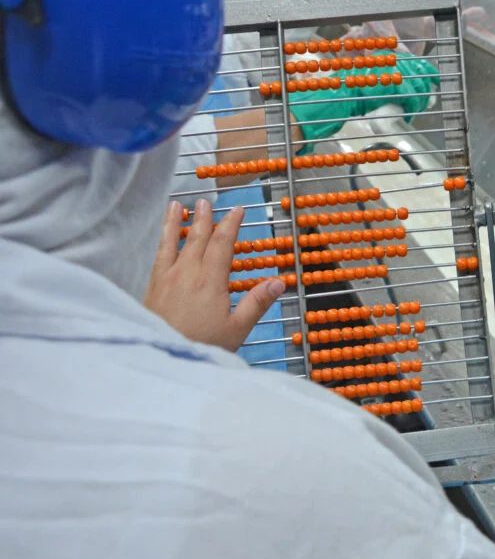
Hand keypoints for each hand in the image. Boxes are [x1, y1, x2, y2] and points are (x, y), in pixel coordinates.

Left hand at [144, 200, 283, 352]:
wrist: (162, 357)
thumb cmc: (203, 345)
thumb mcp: (237, 329)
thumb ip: (257, 303)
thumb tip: (279, 281)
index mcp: (210, 280)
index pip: (222, 244)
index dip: (231, 225)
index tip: (238, 210)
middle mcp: (186, 273)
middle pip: (196, 238)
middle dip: (203, 218)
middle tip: (206, 201)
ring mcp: (166, 279)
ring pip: (172, 243)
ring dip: (175, 223)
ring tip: (176, 206)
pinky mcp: (152, 288)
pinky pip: (158, 256)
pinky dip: (162, 242)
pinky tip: (162, 240)